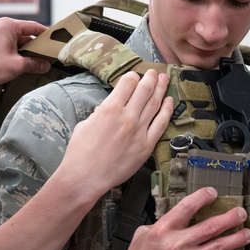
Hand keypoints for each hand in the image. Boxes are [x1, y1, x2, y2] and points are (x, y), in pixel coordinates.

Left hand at [0, 17, 51, 89]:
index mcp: (8, 25)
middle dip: (35, 46)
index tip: (55, 40)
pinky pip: (9, 43)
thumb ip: (34, 63)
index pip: (33, 27)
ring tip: (36, 62)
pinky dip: (16, 52)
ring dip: (26, 51)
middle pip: (25, 34)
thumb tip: (46, 65)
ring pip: (17, 40)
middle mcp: (1, 25)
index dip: (46, 35)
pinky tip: (23, 62)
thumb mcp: (17, 65)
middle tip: (47, 55)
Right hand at [58, 70, 173, 202]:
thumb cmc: (80, 152)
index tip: (134, 76)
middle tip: (154, 72)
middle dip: (150, 78)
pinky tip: (169, 101)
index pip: (127, 83)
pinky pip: (161, 124)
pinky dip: (167, 110)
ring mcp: (139, 131)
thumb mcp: (85, 125)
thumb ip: (98, 114)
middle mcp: (127, 116)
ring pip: (155, 104)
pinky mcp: (146, 145)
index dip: (132, 77)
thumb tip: (105, 109)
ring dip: (161, 89)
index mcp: (109, 108)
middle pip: (144, 90)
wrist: (86, 177)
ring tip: (164, 79)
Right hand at [119, 188, 249, 249]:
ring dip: (236, 239)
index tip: (213, 193)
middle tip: (241, 213)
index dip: (202, 197)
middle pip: (210, 227)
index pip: (186, 207)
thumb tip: (177, 216)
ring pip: (218, 247)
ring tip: (247, 233)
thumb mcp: (142, 235)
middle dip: (229, 218)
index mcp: (163, 230)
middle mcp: (177, 244)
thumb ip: (161, 223)